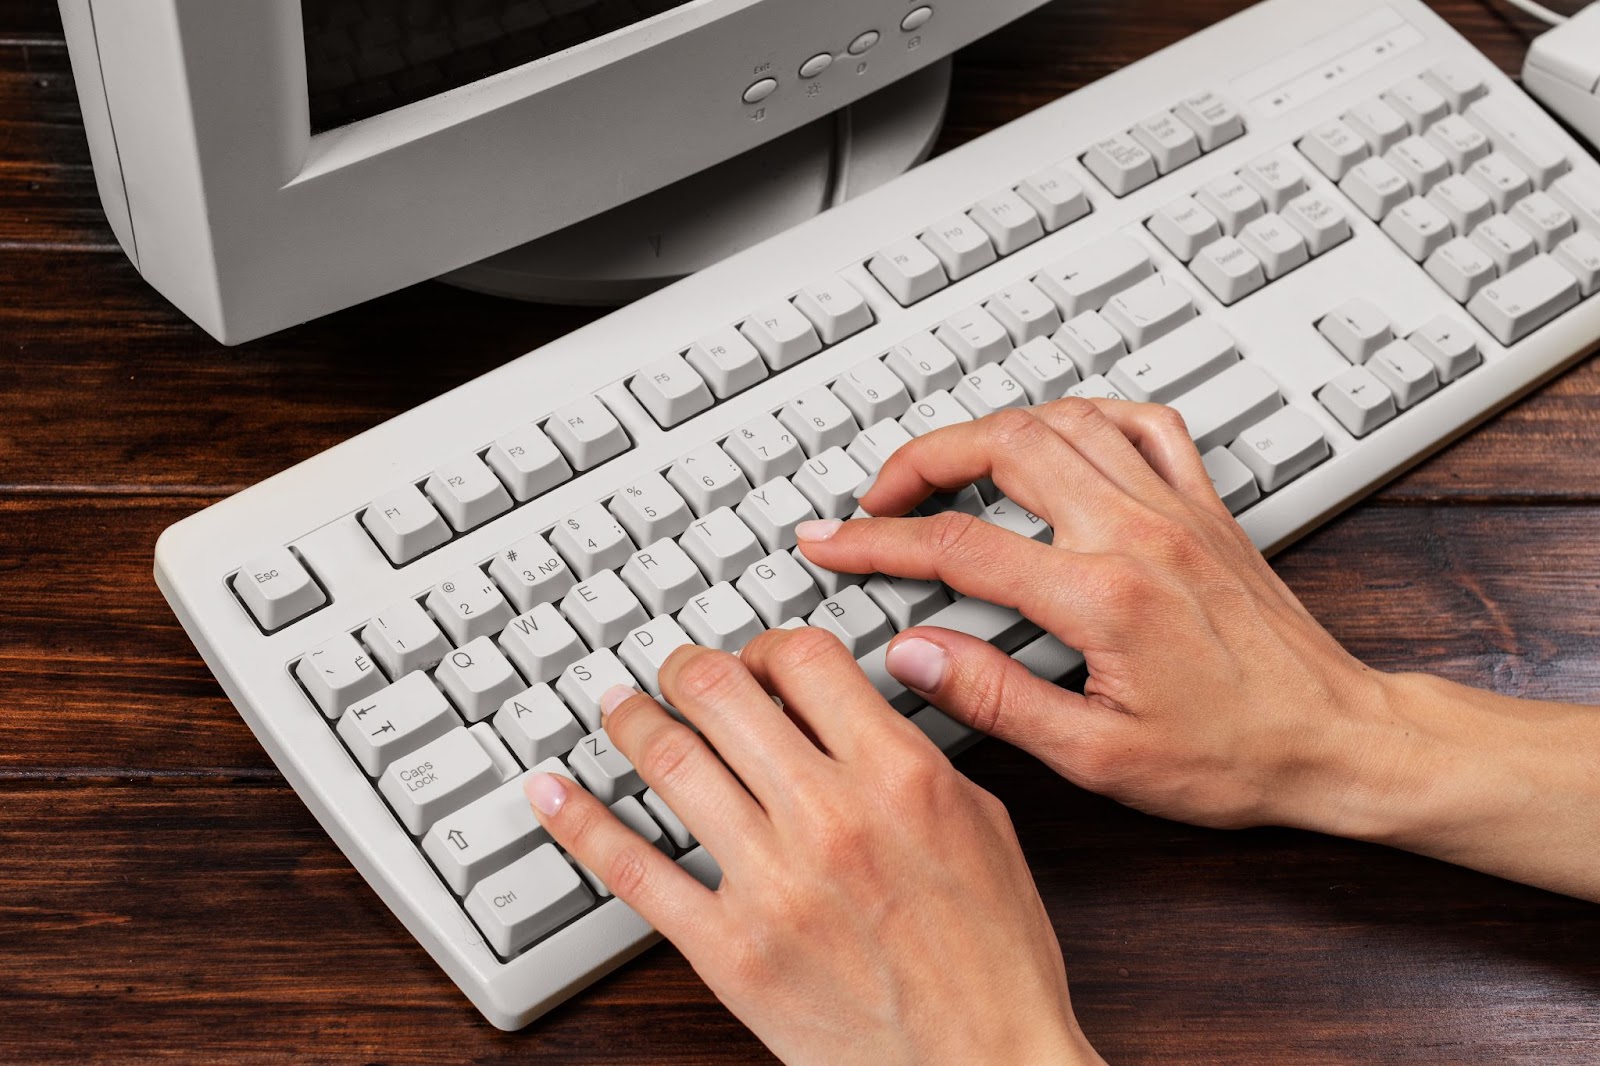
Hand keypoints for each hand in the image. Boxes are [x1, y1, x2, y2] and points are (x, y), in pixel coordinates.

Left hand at [524, 631, 1102, 1064]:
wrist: (983, 1064)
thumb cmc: (993, 956)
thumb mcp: (981, 824)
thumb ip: (909, 752)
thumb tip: (843, 706)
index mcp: (898, 774)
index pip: (803, 658)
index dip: (768, 645)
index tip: (758, 661)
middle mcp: (828, 815)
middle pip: (719, 692)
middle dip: (686, 667)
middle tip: (674, 672)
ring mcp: (771, 883)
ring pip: (669, 762)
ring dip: (629, 720)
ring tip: (617, 707)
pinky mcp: (729, 950)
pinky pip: (633, 871)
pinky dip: (580, 823)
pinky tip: (552, 794)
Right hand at [796, 399, 1402, 838]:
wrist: (1336, 741)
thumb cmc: (1232, 758)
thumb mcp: (1096, 756)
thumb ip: (994, 696)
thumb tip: (914, 653)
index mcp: (1104, 596)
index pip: (958, 545)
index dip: (876, 541)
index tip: (830, 541)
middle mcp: (1139, 533)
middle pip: (1003, 446)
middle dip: (921, 459)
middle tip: (877, 497)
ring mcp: (1176, 509)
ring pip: (1064, 420)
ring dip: (990, 430)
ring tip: (947, 466)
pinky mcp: (1205, 507)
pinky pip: (1142, 423)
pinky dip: (1085, 416)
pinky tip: (1057, 439)